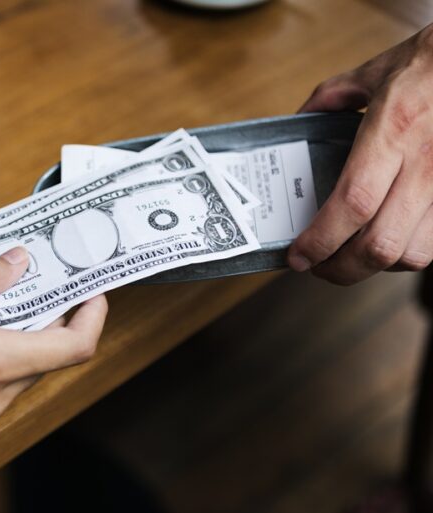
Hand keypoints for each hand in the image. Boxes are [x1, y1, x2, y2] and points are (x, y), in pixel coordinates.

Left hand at [288, 25, 432, 284]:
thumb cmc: (432, 63)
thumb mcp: (375, 71)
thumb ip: (331, 97)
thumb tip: (300, 118)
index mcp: (392, 130)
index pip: (352, 203)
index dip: (320, 240)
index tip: (297, 256)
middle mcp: (425, 162)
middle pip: (381, 243)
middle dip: (341, 269)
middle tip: (317, 266)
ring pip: (413, 253)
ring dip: (374, 267)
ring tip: (348, 259)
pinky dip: (406, 254)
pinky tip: (387, 244)